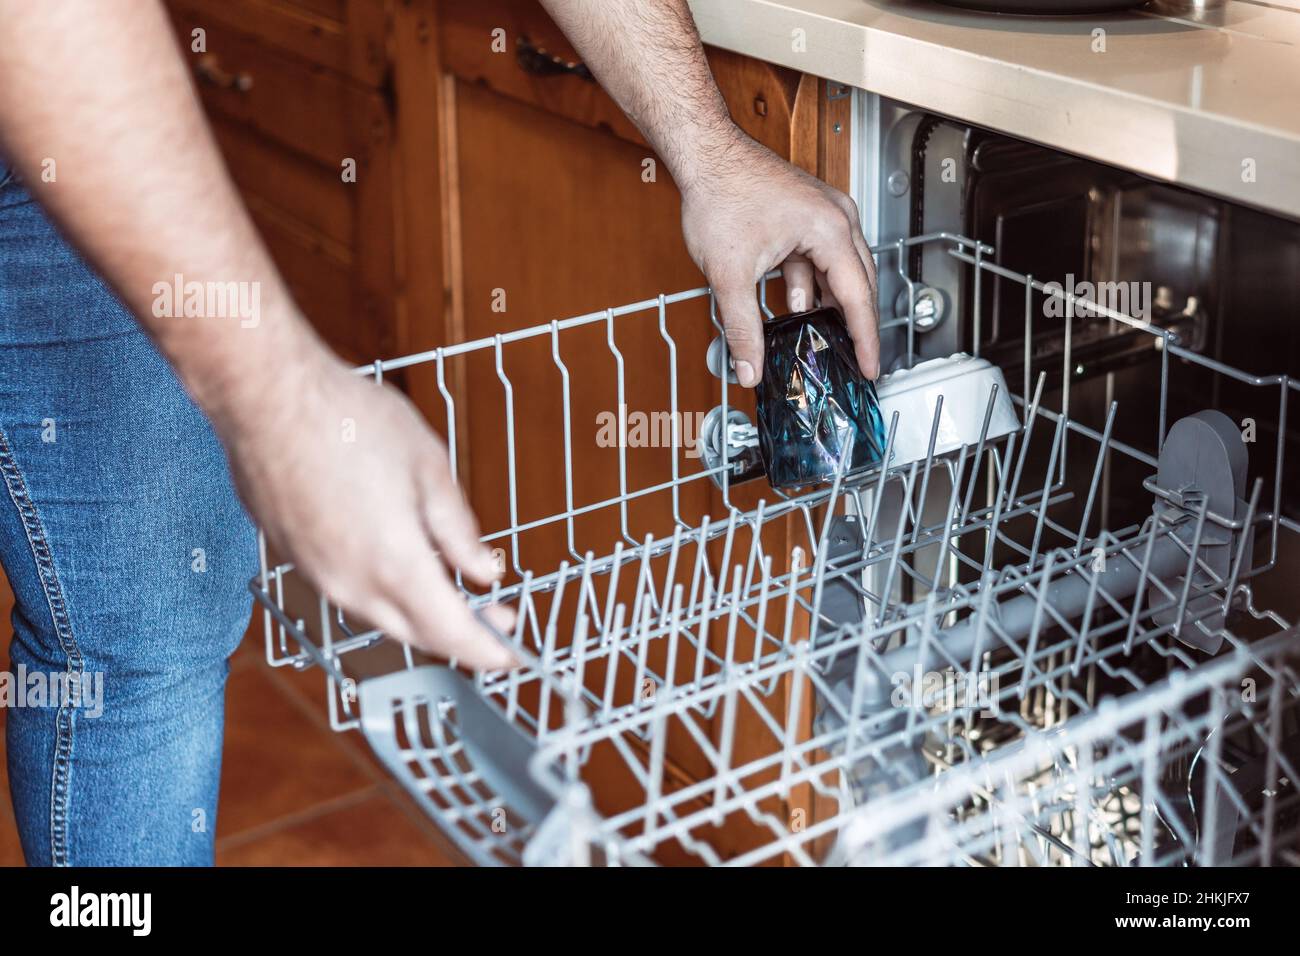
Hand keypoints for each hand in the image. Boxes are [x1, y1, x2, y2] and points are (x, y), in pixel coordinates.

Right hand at [218, 342, 516, 669]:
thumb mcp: (429, 469)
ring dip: (418, 610)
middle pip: (416, 633)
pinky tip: (396, 558)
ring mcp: (316, 574)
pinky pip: (348, 589)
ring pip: (379, 613)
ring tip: (449, 584)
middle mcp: (351, 583)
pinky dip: (381, 587)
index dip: (487, 651)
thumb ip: (459, 531)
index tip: (510, 655)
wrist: (266, 396)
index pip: (453, 634)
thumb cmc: (345, 419)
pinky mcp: (293, 557)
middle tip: (492, 614)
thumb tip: (481, 570)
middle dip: (459, 633)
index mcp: (395, 565)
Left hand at [679, 128, 879, 383]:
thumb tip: (749, 366)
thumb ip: (742, 327)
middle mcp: (836, 218)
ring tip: (824, 339)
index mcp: (830, 230)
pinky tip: (796, 307)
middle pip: (858, 284)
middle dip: (854, 325)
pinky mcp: (807, 215)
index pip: (858, 297)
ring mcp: (824, 214)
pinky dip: (811, 285)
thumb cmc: (721, 190)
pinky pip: (819, 259)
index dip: (864, 339)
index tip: (868, 366)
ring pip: (838, 272)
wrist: (704, 152)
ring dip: (829, 305)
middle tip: (853, 360)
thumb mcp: (730, 273)